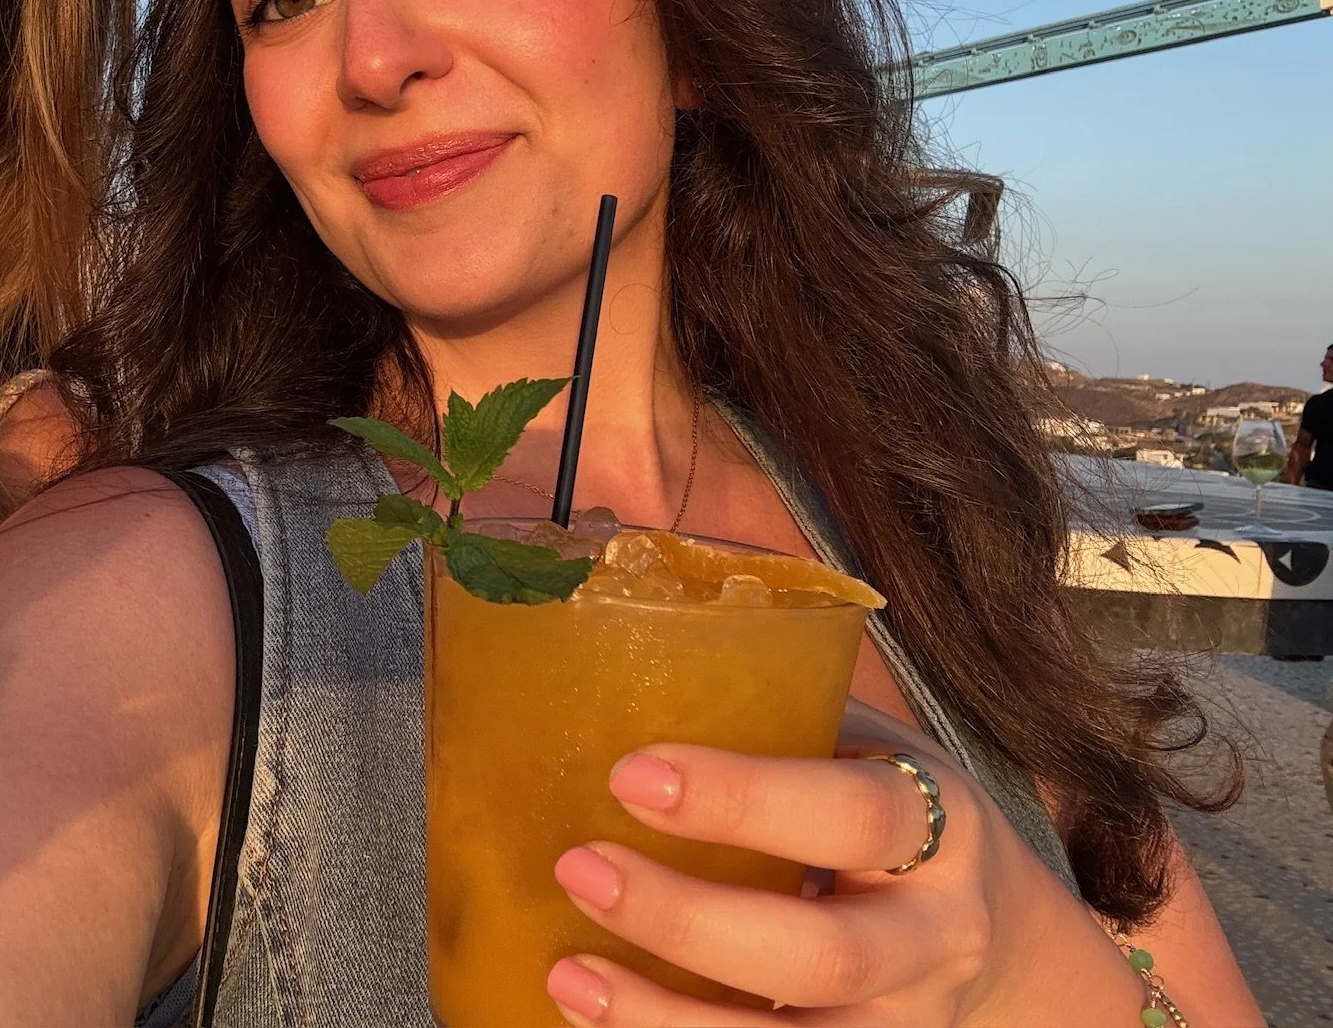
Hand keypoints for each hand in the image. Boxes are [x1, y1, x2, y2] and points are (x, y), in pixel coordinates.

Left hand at [544, 704, 1138, 1025]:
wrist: (1006, 944)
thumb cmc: (883, 812)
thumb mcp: (859, 749)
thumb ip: (767, 703)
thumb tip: (603, 589)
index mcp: (935, 820)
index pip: (853, 812)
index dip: (742, 799)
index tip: (630, 773)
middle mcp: (936, 934)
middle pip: (824, 953)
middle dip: (689, 919)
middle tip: (579, 867)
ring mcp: (908, 1024)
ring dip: (671, 1023)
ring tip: (568, 977)